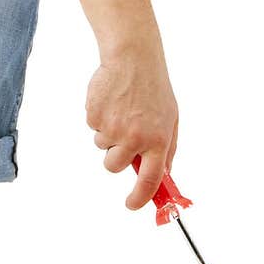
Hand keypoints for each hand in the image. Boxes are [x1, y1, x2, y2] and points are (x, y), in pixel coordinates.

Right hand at [85, 48, 178, 210]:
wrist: (133, 58)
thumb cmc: (154, 88)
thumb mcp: (170, 119)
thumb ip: (167, 148)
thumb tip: (164, 175)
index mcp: (158, 140)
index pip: (150, 180)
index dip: (140, 197)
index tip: (132, 204)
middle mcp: (135, 138)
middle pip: (114, 167)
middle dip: (116, 158)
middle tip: (124, 135)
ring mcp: (113, 127)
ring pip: (102, 147)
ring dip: (108, 135)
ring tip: (121, 110)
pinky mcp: (95, 116)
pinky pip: (93, 128)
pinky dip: (100, 118)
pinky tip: (111, 101)